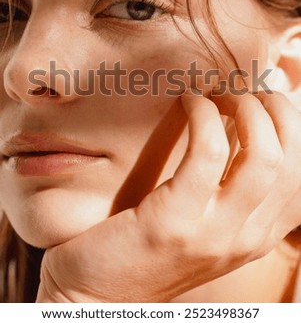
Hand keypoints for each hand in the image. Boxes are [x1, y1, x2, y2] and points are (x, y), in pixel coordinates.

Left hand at [36, 90, 300, 301]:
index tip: (264, 100)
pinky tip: (188, 102)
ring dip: (245, 109)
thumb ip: (229, 190)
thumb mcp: (203, 225)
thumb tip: (243, 129)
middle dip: (274, 110)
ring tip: (219, 95)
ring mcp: (214, 234)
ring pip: (262, 155)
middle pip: (289, 159)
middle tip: (242, 92)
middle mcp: (246, 238)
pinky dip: (203, 115)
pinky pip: (207, 151)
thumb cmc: (147, 248)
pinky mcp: (174, 221)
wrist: (96, 295)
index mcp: (258, 237)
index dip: (291, 125)